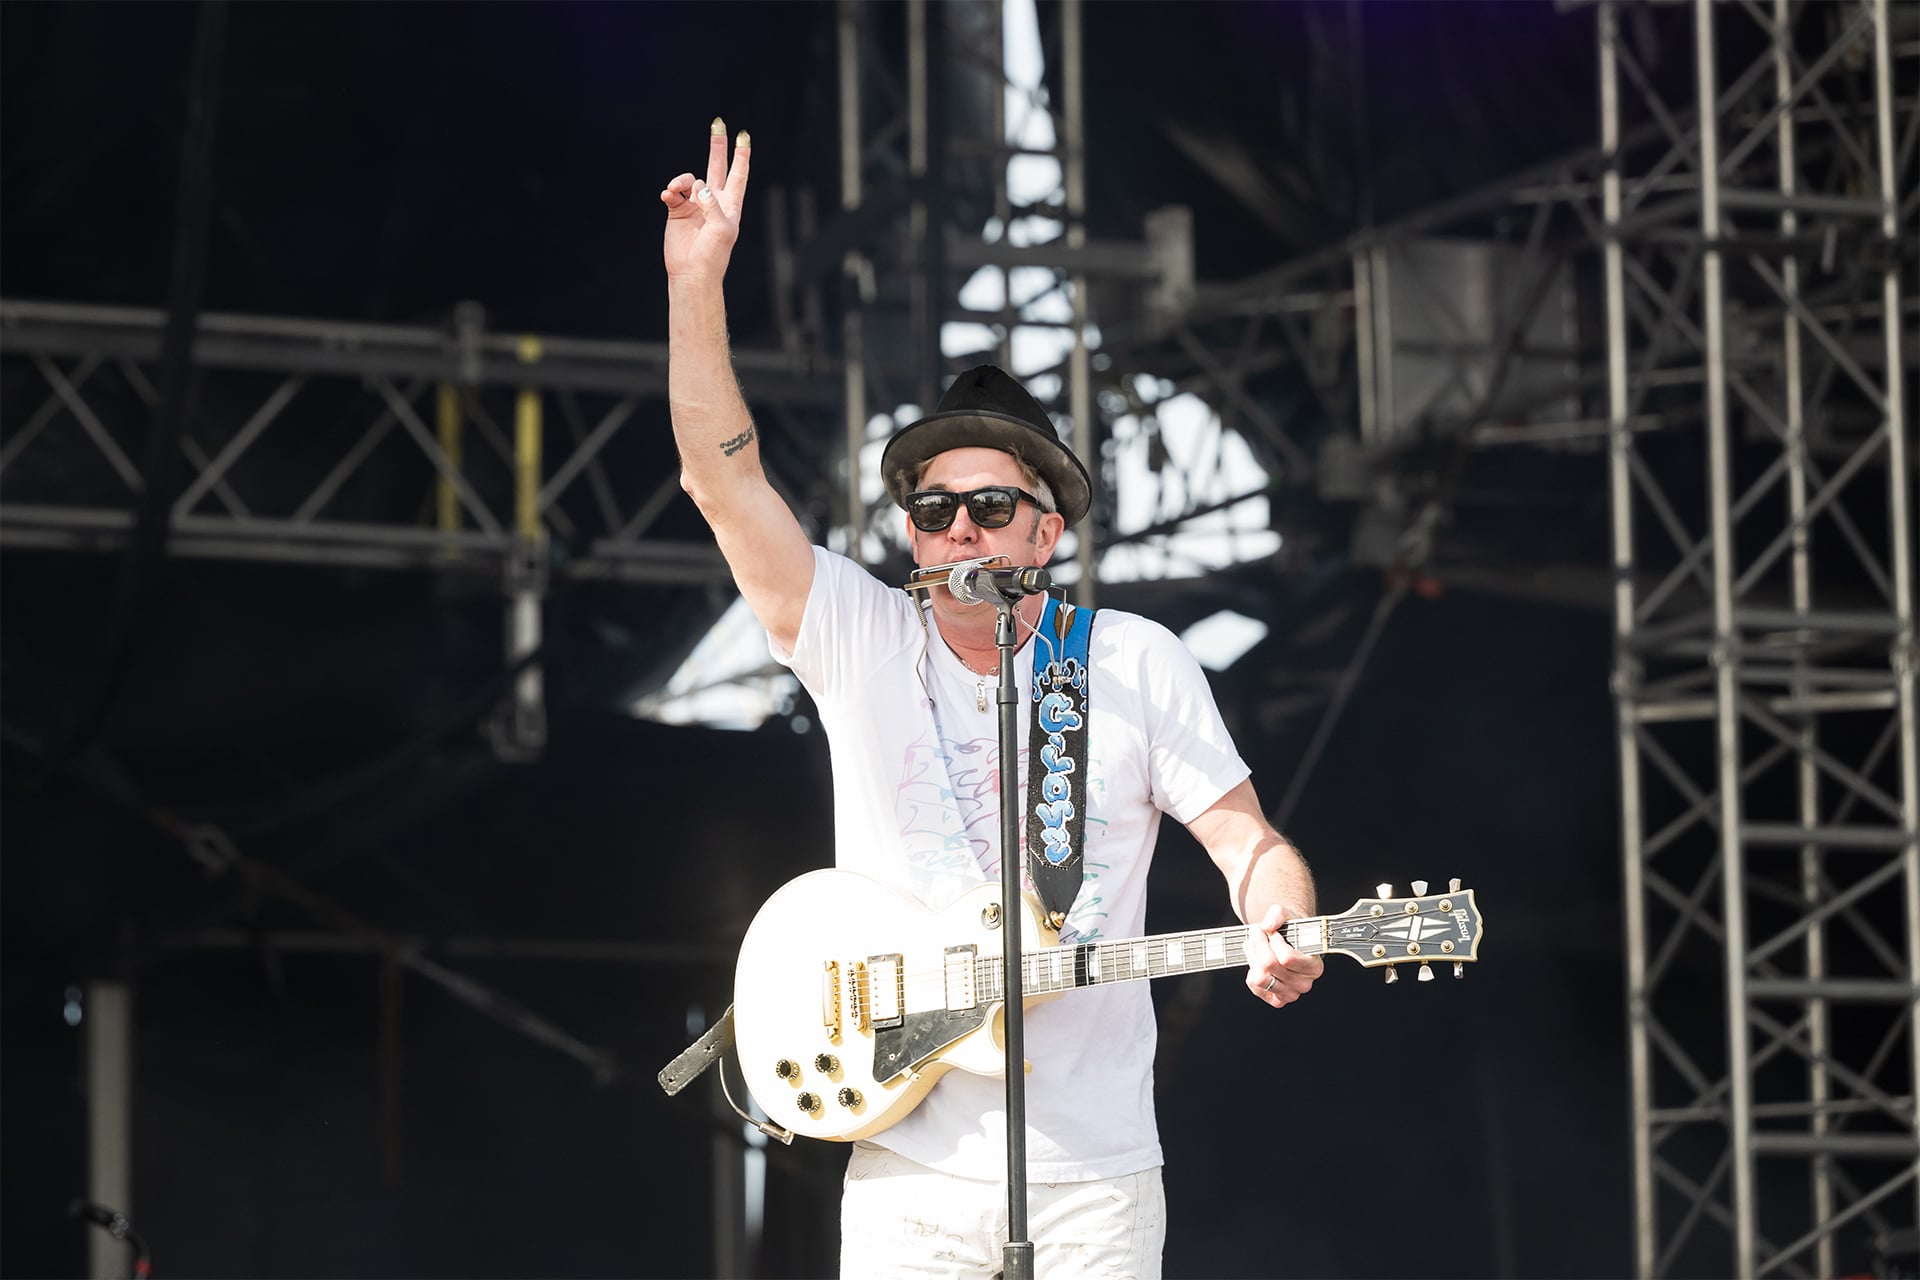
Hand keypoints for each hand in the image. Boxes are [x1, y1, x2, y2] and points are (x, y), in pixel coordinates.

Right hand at [662, 118, 751, 281]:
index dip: (741, 156)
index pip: (738, 175)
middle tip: (719, 123)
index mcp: (730, 205)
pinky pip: (672, 192)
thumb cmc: (713, 255)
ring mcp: (694, 205)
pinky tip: (667, 195)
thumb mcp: (722, 230)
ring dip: (681, 180)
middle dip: (717, 146)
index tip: (744, 136)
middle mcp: (712, 201)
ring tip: (674, 190)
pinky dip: (669, 190)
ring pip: (689, 179)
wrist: (691, 272)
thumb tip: (698, 186)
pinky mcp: (677, 210)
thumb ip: (712, 205)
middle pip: (716, 166)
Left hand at [1244, 903, 1322, 1007]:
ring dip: (1252, 957)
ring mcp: (1291, 994)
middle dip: (1258, 944)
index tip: (1272, 932)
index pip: (1287, 958)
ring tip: (1253, 945)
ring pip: (1260, 977)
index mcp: (1314, 966)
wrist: (1288, 943)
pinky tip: (1257, 962)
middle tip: (1256, 932)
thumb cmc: (1291, 932)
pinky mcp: (1276, 1000)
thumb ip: (1278, 914)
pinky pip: (1255, 986)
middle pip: (1269, 965)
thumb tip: (1268, 925)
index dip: (1274, 941)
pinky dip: (1252, 971)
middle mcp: (1305, 984)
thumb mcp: (1287, 916)